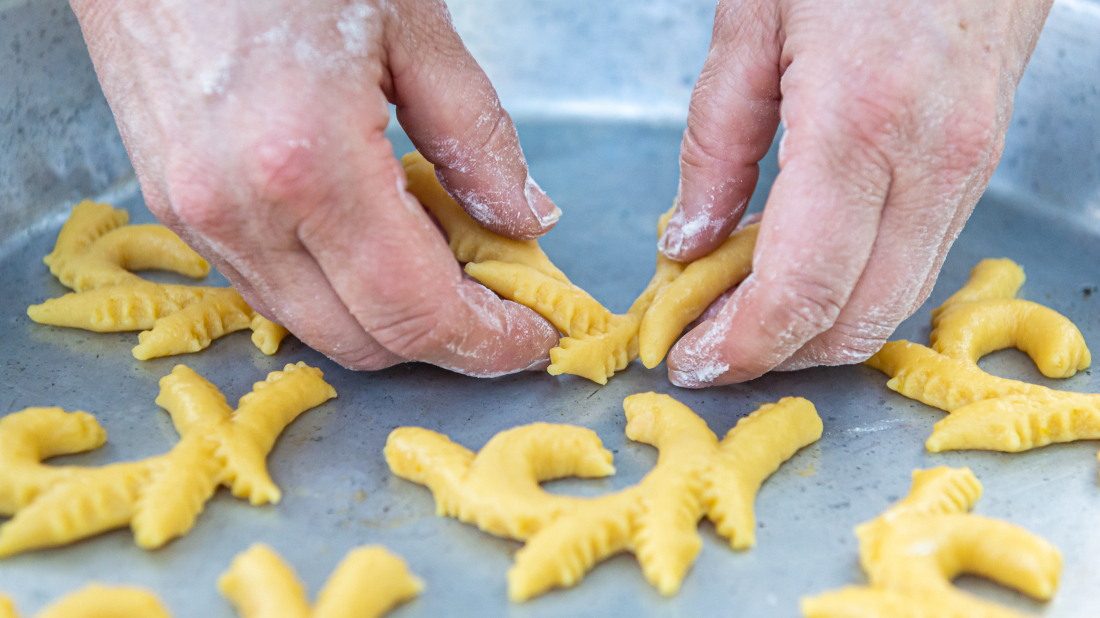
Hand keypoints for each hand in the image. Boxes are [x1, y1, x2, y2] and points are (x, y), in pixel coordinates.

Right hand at [70, 0, 562, 375]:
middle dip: (446, 340)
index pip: (416, 310)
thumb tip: (525, 218)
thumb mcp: (412, 25)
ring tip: (442, 262)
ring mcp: (197, 216)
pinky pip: (269, 287)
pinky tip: (373, 240)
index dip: (486, 341)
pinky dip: (334, 288)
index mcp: (309, 161)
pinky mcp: (172, 208)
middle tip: (501, 300)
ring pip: (313, 325)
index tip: (532, 335)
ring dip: (389, 316)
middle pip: (365, 340)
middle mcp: (242, 209)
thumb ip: (476, 136)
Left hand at [661, 0, 1052, 386]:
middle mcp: (928, 162)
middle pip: (853, 318)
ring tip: (743, 317)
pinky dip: (852, 292)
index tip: (691, 361)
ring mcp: (966, 171)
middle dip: (774, 355)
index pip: (800, 286)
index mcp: (858, 121)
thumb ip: (715, 143)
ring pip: (891, 305)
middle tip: (708, 349)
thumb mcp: (751, 24)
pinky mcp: (978, 170)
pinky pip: (914, 265)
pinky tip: (799, 274)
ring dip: (813, 332)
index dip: (741, 344)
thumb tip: (688, 241)